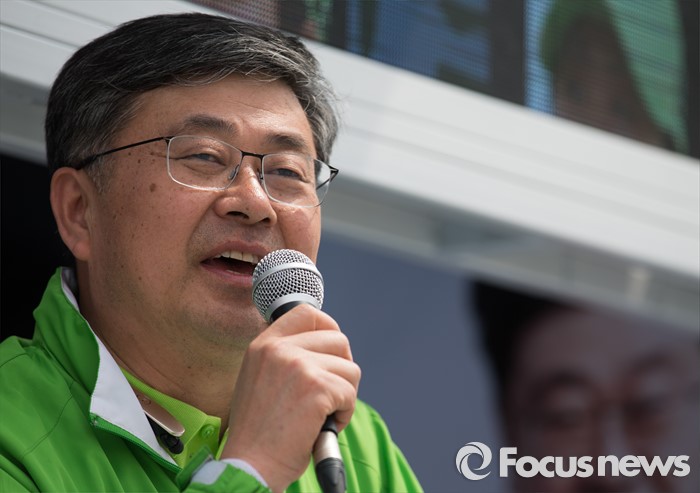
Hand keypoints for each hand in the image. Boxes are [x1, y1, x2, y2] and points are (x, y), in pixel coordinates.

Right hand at [221, 304, 360, 492]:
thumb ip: (284, 358)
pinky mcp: (317, 388)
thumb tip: (324, 346)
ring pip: (350, 369)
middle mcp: (279, 349)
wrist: (250, 465)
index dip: (328, 327)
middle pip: (338, 340)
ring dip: (344, 395)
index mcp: (263, 345)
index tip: (333, 349)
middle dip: (342, 368)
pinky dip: (344, 414)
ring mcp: (299, 366)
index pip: (306, 313)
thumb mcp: (258, 379)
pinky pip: (350, 392)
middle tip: (331, 393)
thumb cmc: (258, 431)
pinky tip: (323, 427)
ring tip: (322, 415)